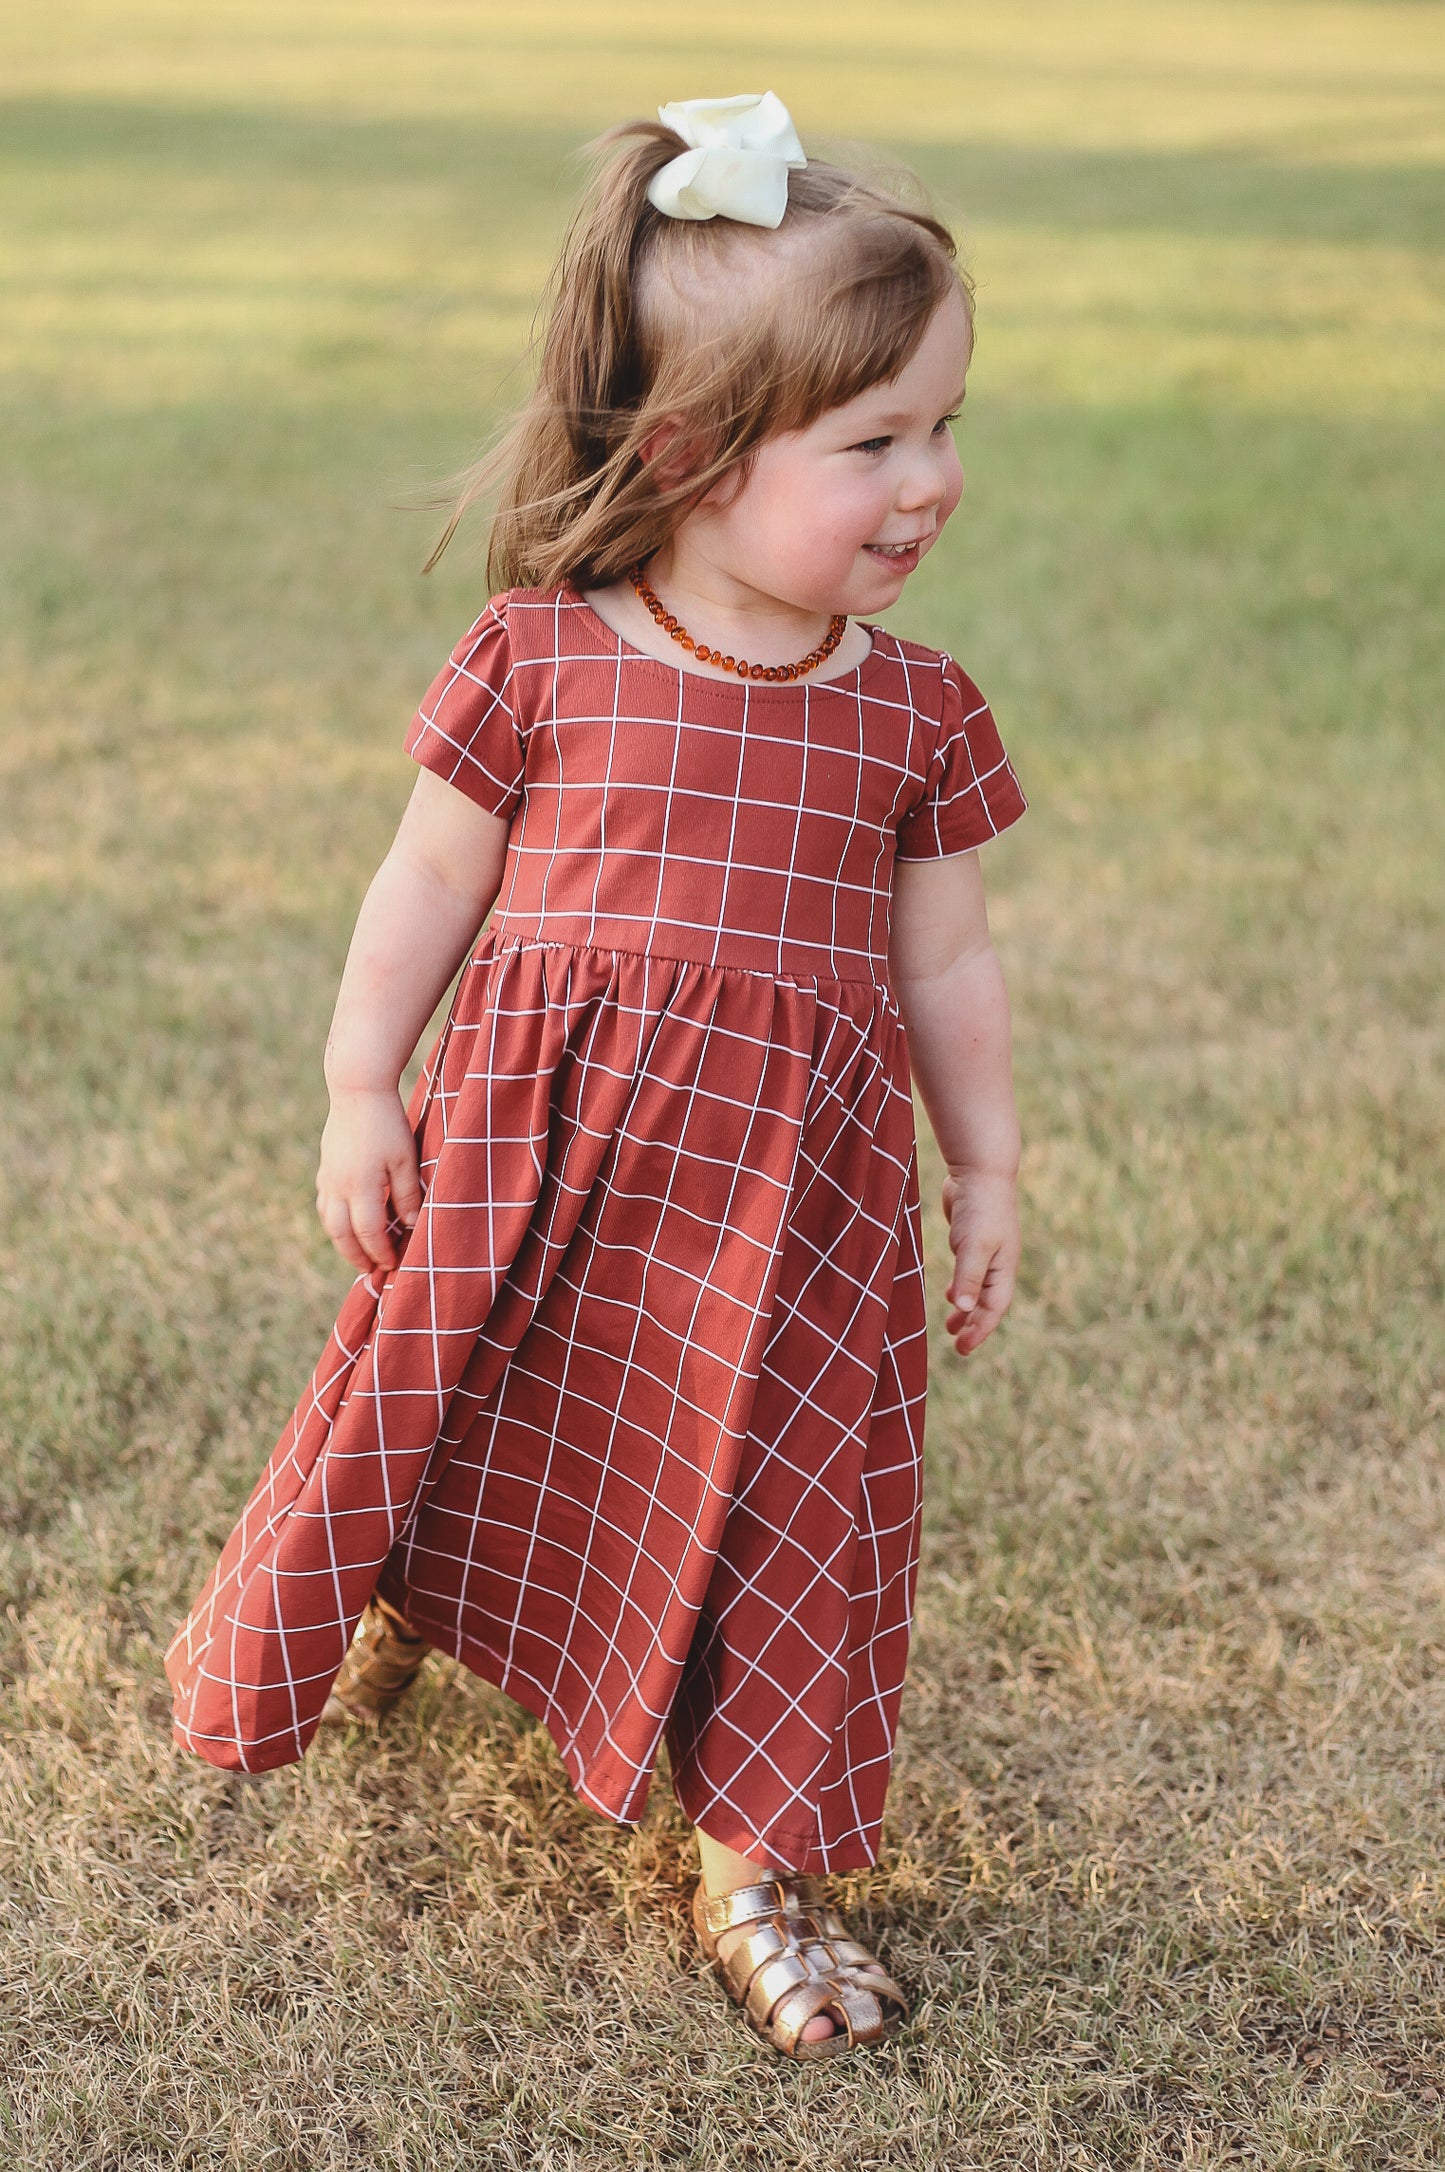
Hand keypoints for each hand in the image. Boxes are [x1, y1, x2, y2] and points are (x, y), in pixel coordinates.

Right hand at [316, 1089, 422, 1273]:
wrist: (356, 1090)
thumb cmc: (387, 1123)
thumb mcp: (405, 1159)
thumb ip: (408, 1195)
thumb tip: (410, 1226)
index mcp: (361, 1186)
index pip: (369, 1232)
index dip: (381, 1251)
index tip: (393, 1263)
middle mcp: (338, 1186)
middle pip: (342, 1234)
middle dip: (356, 1256)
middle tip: (370, 1270)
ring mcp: (328, 1177)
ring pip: (329, 1221)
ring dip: (342, 1242)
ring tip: (358, 1253)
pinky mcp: (325, 1168)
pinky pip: (325, 1204)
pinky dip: (335, 1221)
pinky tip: (347, 1223)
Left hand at [941, 1166, 1018, 1355]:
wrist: (980, 1171)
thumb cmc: (981, 1209)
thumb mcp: (974, 1246)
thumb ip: (969, 1276)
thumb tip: (966, 1308)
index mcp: (1003, 1268)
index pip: (994, 1308)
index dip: (980, 1329)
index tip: (962, 1347)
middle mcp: (998, 1263)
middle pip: (988, 1303)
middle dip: (974, 1325)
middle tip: (957, 1343)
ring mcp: (987, 1252)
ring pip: (977, 1290)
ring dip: (966, 1309)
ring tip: (951, 1325)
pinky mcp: (972, 1241)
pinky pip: (968, 1273)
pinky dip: (961, 1287)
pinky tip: (951, 1293)